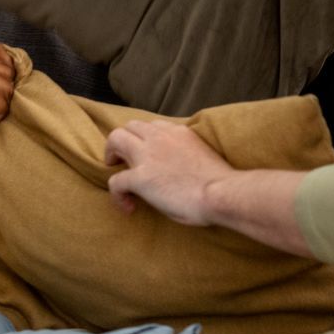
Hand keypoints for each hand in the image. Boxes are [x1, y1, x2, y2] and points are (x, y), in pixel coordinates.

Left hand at [104, 120, 232, 226]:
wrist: (222, 193)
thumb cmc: (220, 181)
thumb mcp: (202, 154)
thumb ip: (186, 152)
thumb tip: (179, 166)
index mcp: (178, 132)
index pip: (152, 126)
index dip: (145, 140)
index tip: (149, 156)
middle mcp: (160, 138)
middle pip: (129, 126)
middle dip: (123, 141)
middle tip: (125, 161)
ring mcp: (147, 156)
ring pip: (115, 139)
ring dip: (111, 155)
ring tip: (118, 173)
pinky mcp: (140, 178)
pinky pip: (115, 181)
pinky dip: (117, 195)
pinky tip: (128, 207)